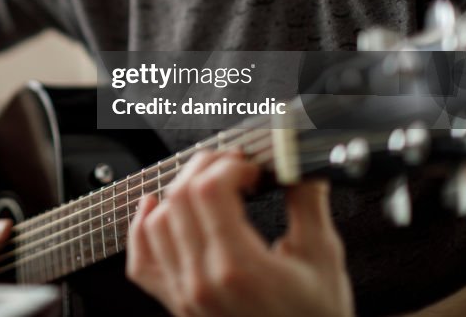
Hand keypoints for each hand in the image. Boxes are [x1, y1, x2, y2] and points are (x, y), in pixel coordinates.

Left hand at [126, 151, 353, 316]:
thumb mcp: (323, 257)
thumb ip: (307, 202)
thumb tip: (299, 162)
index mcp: (239, 268)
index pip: (208, 191)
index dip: (228, 166)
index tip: (251, 167)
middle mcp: (202, 281)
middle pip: (179, 198)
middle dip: (205, 168)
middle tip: (232, 166)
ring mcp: (185, 294)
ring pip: (156, 222)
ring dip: (178, 192)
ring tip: (207, 184)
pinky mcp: (177, 303)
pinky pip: (142, 262)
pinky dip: (141, 229)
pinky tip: (154, 207)